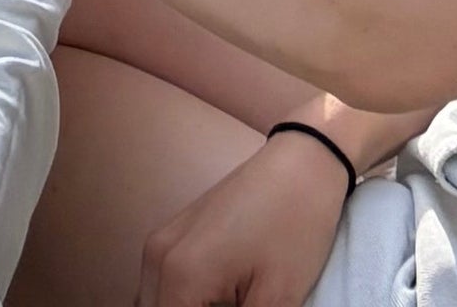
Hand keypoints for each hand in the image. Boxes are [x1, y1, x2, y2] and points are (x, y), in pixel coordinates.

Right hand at [134, 135, 356, 306]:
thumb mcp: (277, 299)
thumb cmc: (294, 227)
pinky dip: (181, 301)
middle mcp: (157, 256)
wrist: (302, 163)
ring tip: (230, 303)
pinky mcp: (174, 232)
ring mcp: (162, 240)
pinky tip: (219, 300)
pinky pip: (161, 285)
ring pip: (154, 303)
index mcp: (180, 275)